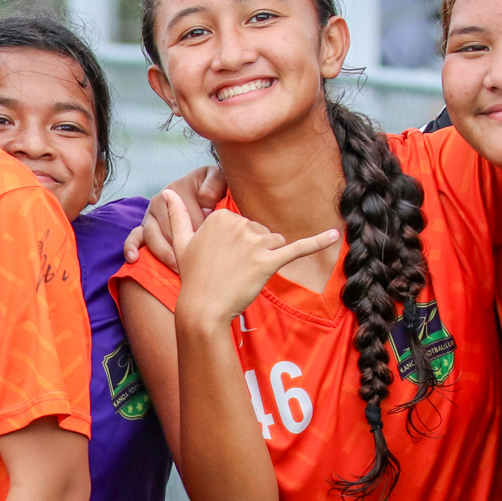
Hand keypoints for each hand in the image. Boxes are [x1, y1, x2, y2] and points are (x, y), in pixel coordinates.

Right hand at [123, 166, 226, 264]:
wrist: (201, 194)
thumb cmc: (213, 189)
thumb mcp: (218, 179)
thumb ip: (215, 184)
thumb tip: (204, 199)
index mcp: (178, 189)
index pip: (190, 216)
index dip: (203, 233)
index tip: (216, 245)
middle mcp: (160, 201)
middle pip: (170, 229)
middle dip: (186, 247)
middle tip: (201, 263)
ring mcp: (150, 215)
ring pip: (153, 236)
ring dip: (165, 254)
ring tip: (179, 269)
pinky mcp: (143, 227)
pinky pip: (133, 238)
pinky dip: (131, 247)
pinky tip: (134, 258)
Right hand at [169, 195, 338, 327]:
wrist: (202, 307)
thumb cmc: (193, 276)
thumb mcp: (181, 243)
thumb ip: (177, 215)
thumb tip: (166, 193)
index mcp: (222, 216)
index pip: (244, 224)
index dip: (238, 245)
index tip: (222, 260)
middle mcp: (239, 224)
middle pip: (261, 232)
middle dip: (253, 252)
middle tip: (232, 271)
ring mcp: (255, 243)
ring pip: (275, 243)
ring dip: (265, 260)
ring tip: (244, 276)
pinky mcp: (269, 261)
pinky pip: (297, 248)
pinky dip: (317, 242)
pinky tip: (335, 236)